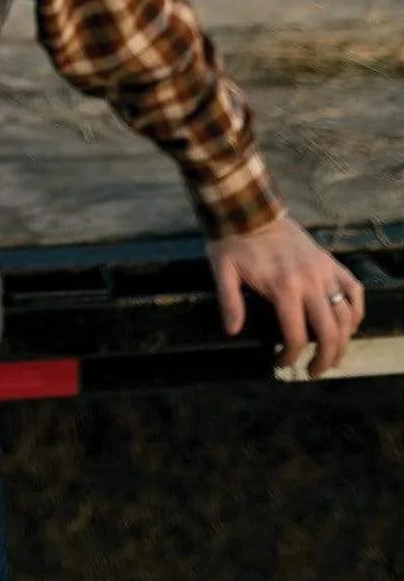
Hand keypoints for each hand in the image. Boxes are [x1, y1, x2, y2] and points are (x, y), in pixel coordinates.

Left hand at [208, 216, 364, 376]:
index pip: (297, 335)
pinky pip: (353, 289)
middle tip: (315, 371)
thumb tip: (232, 332)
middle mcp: (310, 281)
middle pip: (329, 332)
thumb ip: (230, 302)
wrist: (248, 209)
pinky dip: (356, 310)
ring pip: (345, 315)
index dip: (292, 356)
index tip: (284, 364)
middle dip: (325, 358)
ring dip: (343, 340)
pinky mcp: (329, 261)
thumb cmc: (232, 241)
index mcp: (283, 287)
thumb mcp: (223, 270)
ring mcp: (323, 270)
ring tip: (333, 356)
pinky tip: (349, 325)